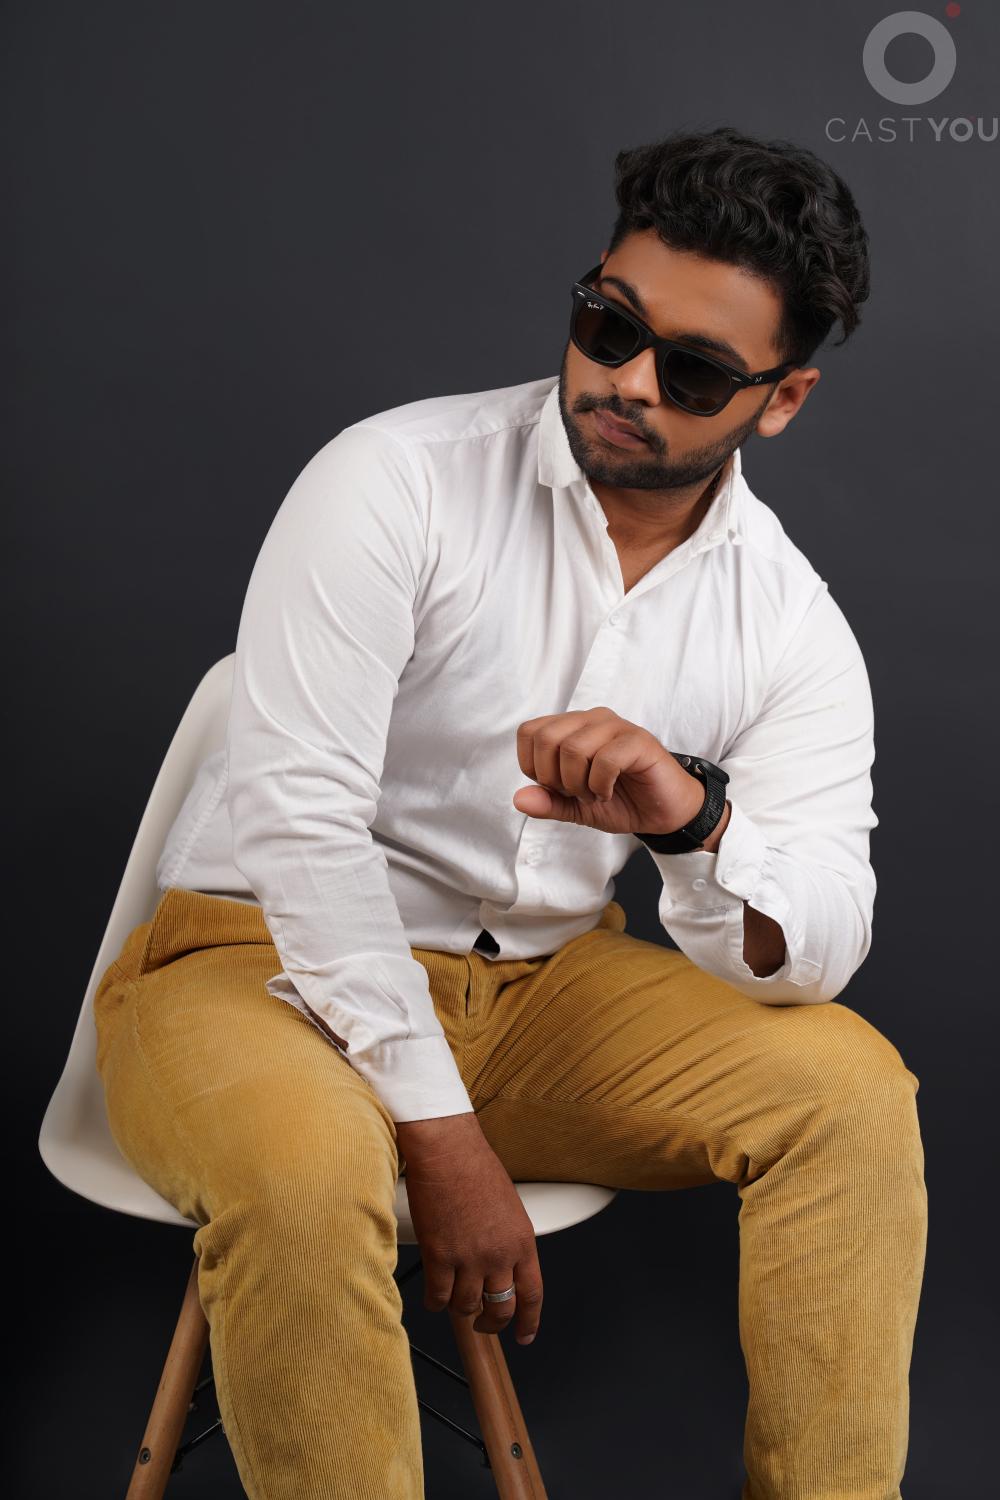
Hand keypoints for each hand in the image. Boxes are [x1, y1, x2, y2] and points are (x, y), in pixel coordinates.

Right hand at [397, 1114, 542, 1344]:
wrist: (447, 1150)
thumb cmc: (475, 1167)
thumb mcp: (508, 1206)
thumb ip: (508, 1239)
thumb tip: (501, 1264)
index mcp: (522, 1240)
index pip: (532, 1294)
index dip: (529, 1321)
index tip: (525, 1335)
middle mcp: (499, 1254)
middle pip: (502, 1309)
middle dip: (492, 1323)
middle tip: (483, 1325)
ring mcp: (469, 1258)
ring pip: (467, 1306)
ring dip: (460, 1308)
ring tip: (453, 1300)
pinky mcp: (439, 1256)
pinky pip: (439, 1297)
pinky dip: (436, 1302)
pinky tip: (434, 1295)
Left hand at [513, 706, 704, 836]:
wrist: (662, 813)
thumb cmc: (620, 802)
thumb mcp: (575, 808)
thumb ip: (548, 802)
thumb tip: (518, 799)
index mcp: (572, 727)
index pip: (529, 732)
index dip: (533, 766)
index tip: (557, 787)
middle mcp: (592, 720)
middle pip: (546, 737)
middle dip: (554, 777)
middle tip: (576, 792)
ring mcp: (616, 727)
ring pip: (573, 747)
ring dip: (579, 784)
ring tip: (595, 794)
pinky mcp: (639, 741)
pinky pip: (605, 759)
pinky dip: (601, 785)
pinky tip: (609, 792)